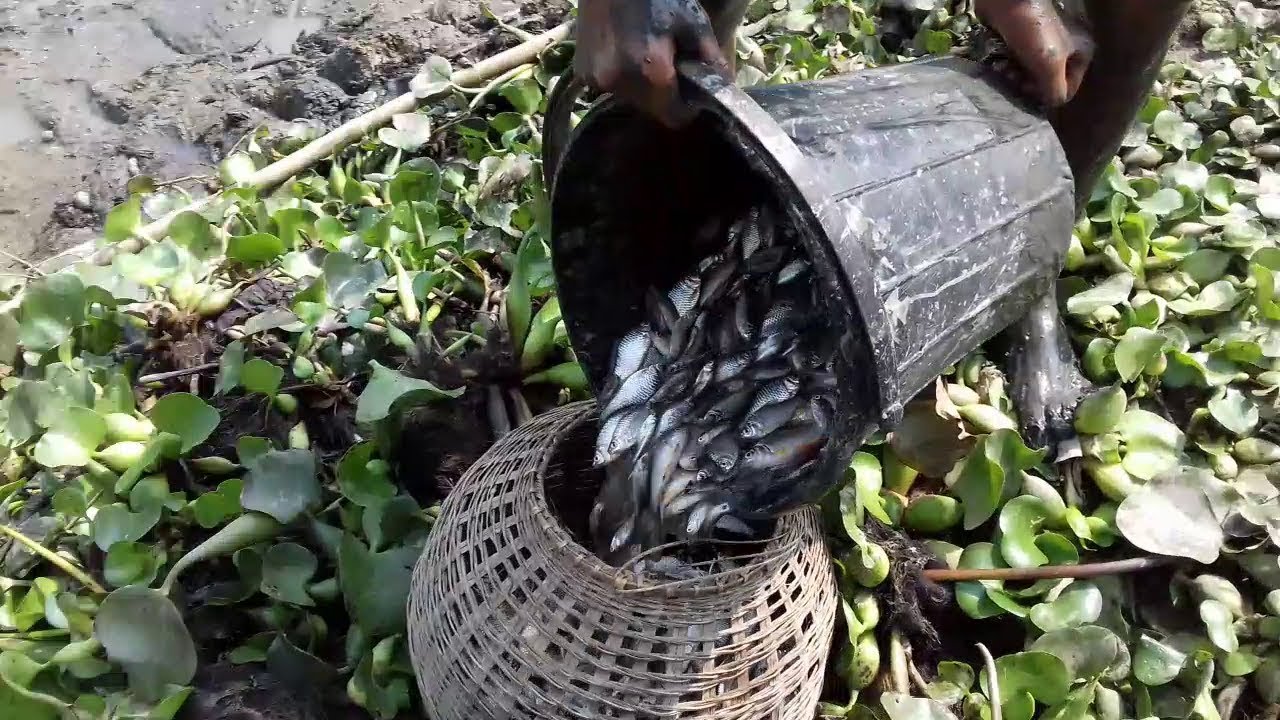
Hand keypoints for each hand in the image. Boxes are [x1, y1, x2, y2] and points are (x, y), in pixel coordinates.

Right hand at [573, 0, 732, 126]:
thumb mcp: (693, 22)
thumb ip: (710, 61)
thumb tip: (723, 90)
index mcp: (651, 73)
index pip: (673, 117)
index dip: (686, 108)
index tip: (689, 91)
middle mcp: (619, 83)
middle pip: (650, 110)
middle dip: (662, 94)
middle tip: (667, 63)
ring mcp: (596, 79)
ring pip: (629, 99)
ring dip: (640, 85)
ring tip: (643, 52)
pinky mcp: (582, 72)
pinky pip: (609, 86)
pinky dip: (619, 75)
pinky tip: (622, 49)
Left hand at [975, 0, 1093, 106]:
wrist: (1008, 0)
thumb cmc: (1034, 32)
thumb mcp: (1050, 67)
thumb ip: (1055, 91)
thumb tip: (1052, 105)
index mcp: (1081, 53)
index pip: (1068, 90)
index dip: (1047, 95)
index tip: (1030, 90)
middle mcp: (1065, 50)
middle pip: (1046, 82)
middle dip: (1028, 85)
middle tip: (1015, 79)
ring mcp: (1042, 44)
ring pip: (1029, 73)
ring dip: (1015, 77)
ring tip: (1005, 70)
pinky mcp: (1022, 40)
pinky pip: (1016, 61)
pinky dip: (1007, 65)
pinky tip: (999, 63)